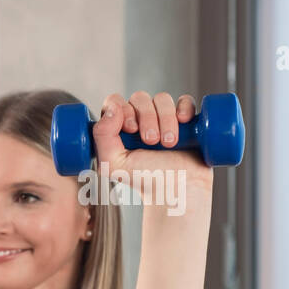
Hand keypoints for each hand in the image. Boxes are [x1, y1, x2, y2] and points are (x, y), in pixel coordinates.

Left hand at [93, 91, 213, 195]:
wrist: (178, 190)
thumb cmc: (145, 180)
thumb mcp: (113, 163)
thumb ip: (102, 136)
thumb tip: (112, 108)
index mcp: (118, 129)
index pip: (115, 102)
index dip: (122, 109)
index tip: (131, 129)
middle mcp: (140, 121)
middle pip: (139, 98)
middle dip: (146, 117)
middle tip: (151, 141)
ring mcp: (163, 119)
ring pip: (162, 98)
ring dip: (165, 118)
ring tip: (168, 143)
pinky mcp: (186, 121)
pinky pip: (185, 100)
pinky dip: (184, 107)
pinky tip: (184, 122)